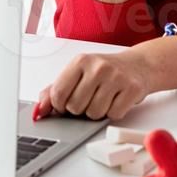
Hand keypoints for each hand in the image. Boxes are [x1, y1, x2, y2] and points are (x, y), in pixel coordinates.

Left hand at [34, 50, 152, 120]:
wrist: (138, 65)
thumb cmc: (104, 71)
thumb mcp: (78, 74)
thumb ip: (54, 91)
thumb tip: (38, 111)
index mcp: (80, 61)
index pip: (58, 94)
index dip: (59, 106)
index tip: (65, 104)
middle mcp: (98, 67)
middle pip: (75, 107)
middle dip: (80, 109)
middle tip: (89, 98)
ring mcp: (116, 77)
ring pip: (94, 114)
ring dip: (97, 112)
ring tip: (104, 98)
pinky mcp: (132, 89)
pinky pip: (113, 115)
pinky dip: (113, 113)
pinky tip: (116, 100)